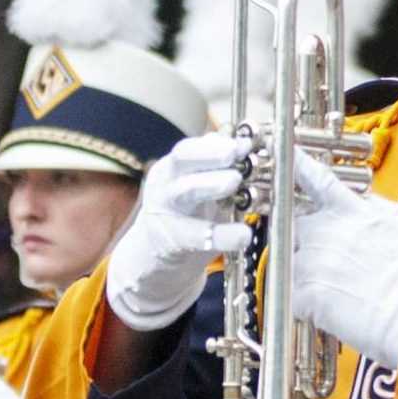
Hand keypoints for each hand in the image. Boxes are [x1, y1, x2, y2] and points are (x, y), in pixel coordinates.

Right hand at [107, 134, 254, 330]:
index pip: (190, 148)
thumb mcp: (197, 186)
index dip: (215, 145)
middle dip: (210, 155)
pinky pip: (198, 236)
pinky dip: (224, 235)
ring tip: (235, 181)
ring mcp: (165, 212)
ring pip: (185, 191)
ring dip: (211, 184)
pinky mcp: (173, 241)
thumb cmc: (184, 214)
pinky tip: (243, 235)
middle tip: (235, 154)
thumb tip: (242, 142)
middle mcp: (165, 184)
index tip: (243, 143)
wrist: (154, 256)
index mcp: (173, 168)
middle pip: (182, 160)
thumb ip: (216, 166)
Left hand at [285, 153, 397, 370]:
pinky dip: (308, 304)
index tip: (283, 155)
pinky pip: (291, 295)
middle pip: (294, 224)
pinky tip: (334, 309)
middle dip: (306, 239)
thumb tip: (360, 199)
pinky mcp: (302, 294)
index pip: (316, 179)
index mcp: (348, 211)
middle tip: (331, 261)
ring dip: (308, 274)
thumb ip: (372, 206)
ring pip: (291, 262)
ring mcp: (309, 262)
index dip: (297, 165)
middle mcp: (323, 230)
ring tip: (340, 290)